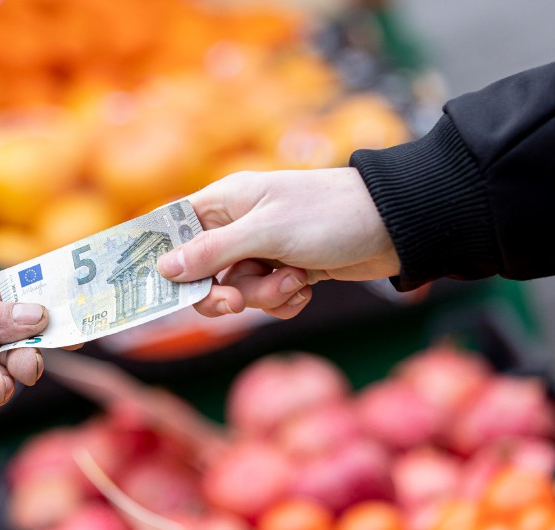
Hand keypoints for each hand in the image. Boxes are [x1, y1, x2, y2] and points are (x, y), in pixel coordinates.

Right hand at [158, 168, 399, 318]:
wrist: (396, 227)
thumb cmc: (329, 214)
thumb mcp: (266, 232)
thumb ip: (212, 252)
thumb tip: (164, 269)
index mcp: (226, 202)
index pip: (175, 230)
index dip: (164, 259)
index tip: (158, 289)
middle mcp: (240, 225)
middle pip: (203, 273)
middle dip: (225, 292)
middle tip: (237, 303)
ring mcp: (265, 249)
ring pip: (239, 290)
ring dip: (265, 296)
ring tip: (296, 280)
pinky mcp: (290, 269)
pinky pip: (268, 298)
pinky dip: (285, 301)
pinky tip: (307, 288)